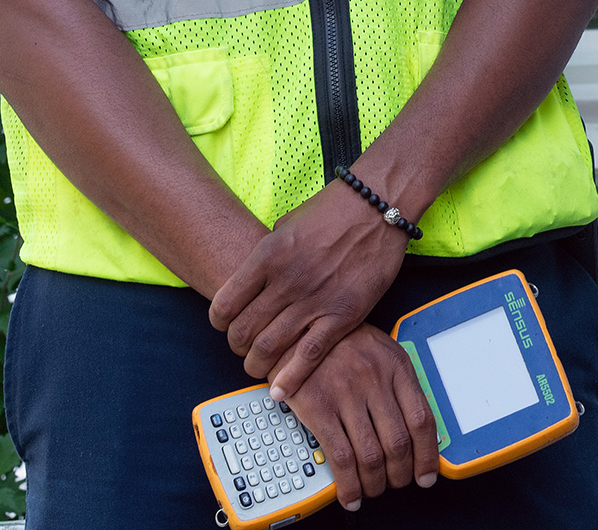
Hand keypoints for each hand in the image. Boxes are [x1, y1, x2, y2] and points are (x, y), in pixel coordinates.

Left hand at [210, 183, 409, 400]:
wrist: (378, 206)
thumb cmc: (333, 210)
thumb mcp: (286, 224)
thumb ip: (268, 254)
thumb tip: (256, 279)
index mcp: (267, 255)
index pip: (224, 305)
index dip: (218, 322)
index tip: (224, 326)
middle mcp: (286, 280)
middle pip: (243, 330)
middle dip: (237, 346)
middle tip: (243, 347)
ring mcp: (314, 300)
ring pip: (269, 348)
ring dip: (257, 364)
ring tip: (258, 366)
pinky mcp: (343, 315)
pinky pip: (309, 356)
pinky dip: (291, 378)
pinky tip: (281, 391)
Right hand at [285, 327, 442, 508]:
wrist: (299, 327)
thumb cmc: (342, 341)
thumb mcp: (380, 352)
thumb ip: (397, 385)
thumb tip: (415, 426)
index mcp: (396, 366)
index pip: (422, 420)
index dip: (428, 455)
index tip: (427, 473)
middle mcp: (375, 381)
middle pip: (398, 443)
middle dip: (402, 473)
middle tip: (399, 483)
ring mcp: (346, 395)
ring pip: (371, 455)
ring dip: (376, 483)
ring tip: (374, 489)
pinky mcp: (319, 408)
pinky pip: (340, 457)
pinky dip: (349, 484)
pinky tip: (351, 494)